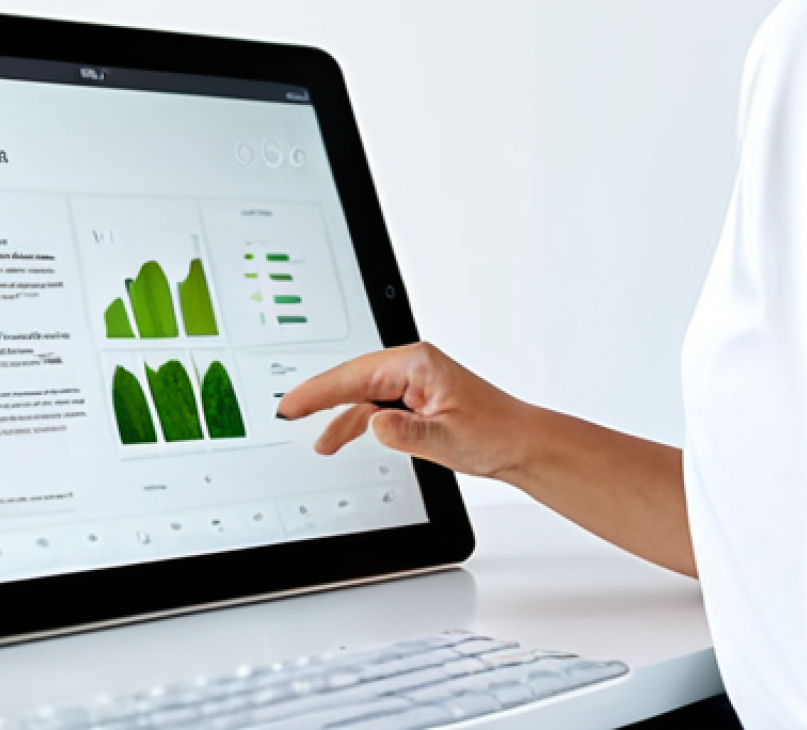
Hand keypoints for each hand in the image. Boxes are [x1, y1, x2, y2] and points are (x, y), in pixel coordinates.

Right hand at [276, 342, 534, 480]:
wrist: (520, 442)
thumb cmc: (494, 432)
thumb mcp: (447, 438)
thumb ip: (405, 432)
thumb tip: (371, 423)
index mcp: (417, 363)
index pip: (356, 374)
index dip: (319, 390)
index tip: (292, 403)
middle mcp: (412, 366)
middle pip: (352, 378)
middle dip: (319, 395)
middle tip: (286, 410)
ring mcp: (412, 381)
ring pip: (361, 393)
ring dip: (337, 414)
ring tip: (314, 438)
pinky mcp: (414, 398)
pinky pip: (374, 404)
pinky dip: (356, 421)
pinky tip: (338, 437)